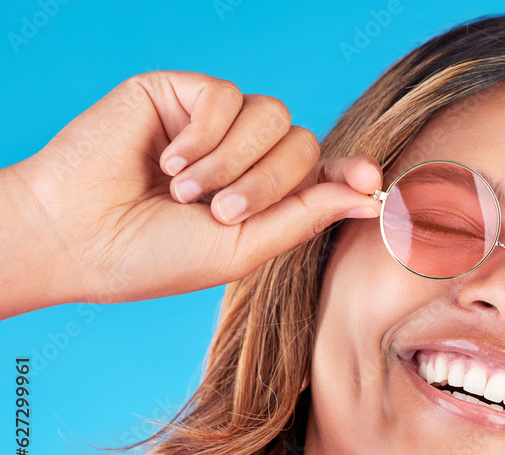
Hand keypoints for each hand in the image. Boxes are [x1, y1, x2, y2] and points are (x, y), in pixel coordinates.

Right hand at [4, 71, 380, 313]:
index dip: (351, 173)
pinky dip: (203, 136)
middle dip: (268, 184)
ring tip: (184, 192)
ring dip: (233, 163)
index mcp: (265, 194)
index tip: (371, 182)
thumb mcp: (242, 247)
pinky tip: (166, 161)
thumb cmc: (154, 255)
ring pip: (273, 116)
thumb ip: (305, 216)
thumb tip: (371, 194)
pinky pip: (227, 96)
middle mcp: (247, 154)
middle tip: (218, 213)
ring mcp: (216, 122)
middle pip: (303, 144)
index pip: (324, 171)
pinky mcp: (182, 93)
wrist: (77, 238)